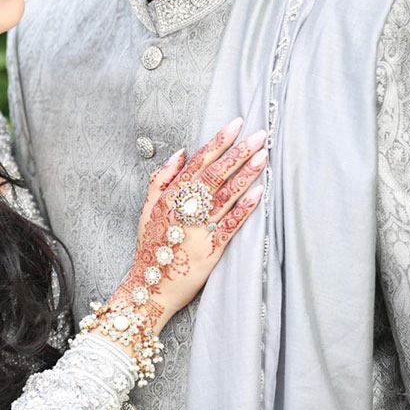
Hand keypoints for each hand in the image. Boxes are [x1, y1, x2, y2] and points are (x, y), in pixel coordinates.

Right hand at [109, 118, 266, 332]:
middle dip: (238, 153)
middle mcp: (184, 209)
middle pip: (214, 174)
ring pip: (225, 196)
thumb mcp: (147, 208)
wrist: (149, 285)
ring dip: (246, 175)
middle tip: (260, 135)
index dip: (218, 142)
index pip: (198, 161)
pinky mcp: (211, 250)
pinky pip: (230, 226)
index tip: (236, 124)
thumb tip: (182, 152)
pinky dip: (244, 209)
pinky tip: (258, 194)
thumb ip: (161, 178)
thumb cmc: (150, 245)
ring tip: (263, 157)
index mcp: (170, 196)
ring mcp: (198, 229)